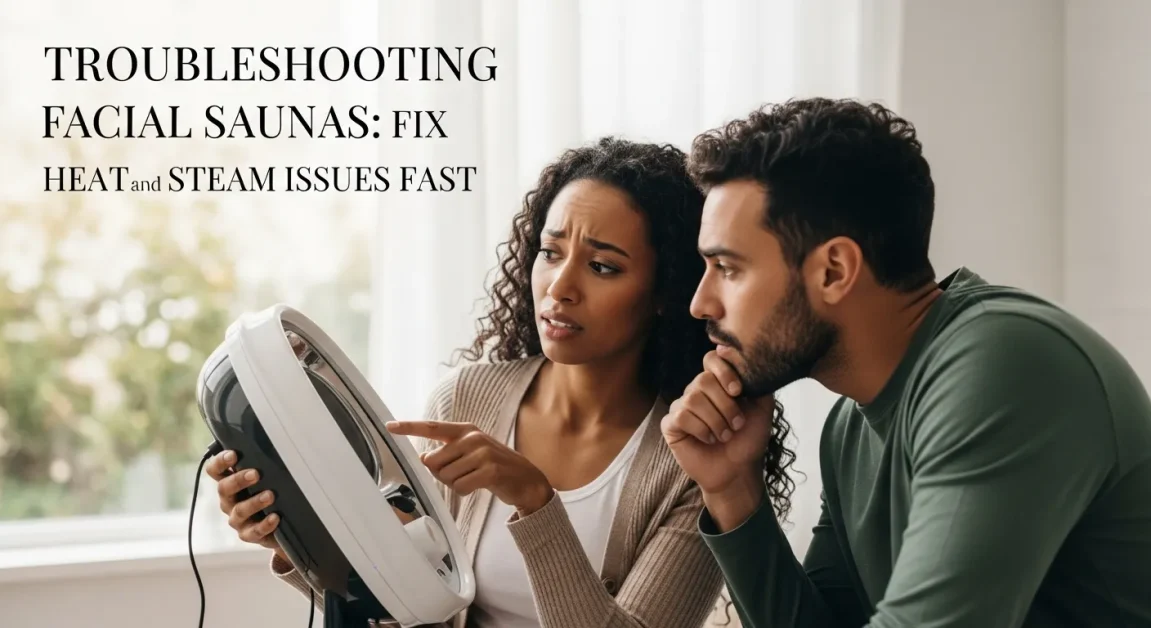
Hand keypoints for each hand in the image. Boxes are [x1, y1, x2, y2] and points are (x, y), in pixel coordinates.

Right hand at [205, 450, 286, 562]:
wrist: (280, 524)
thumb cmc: (270, 492)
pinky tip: (275, 517)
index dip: (220, 462)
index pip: (215, 470)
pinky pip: (254, 531)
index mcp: (229, 483)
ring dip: (254, 502)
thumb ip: (262, 465)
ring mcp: (237, 519)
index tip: (233, 454)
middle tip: (255, 474)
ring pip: (239, 510)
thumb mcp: (266, 478)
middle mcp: (229, 500)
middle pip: (224, 488)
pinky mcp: (249, 534)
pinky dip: (265, 524)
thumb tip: (272, 445)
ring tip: (270, 495)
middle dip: (238, 480)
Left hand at [386, 421, 554, 515]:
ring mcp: (482, 453)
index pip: (431, 427)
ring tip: (474, 479)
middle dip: (443, 474)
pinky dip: (466, 491)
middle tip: (463, 474)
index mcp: (466, 430)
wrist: (527, 479)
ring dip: (456, 484)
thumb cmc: (494, 466)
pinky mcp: (489, 470)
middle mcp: (473, 437)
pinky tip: (479, 486)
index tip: (389, 426)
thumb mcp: (471, 453)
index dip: (409, 427)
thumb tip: (424, 457)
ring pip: (446, 476)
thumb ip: (447, 453)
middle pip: (434, 461)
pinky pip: (460, 486)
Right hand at [663, 351, 773, 522]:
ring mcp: (682, 406)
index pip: (711, 359)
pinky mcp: (671, 425)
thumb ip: (754, 379)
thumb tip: (731, 351)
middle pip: (703, 380)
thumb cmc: (749, 439)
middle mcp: (697, 391)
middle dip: (725, 405)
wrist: (739, 471)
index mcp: (717, 383)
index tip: (738, 392)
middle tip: (737, 424)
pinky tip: (708, 439)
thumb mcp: (762, 407)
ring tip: (724, 435)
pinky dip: (701, 430)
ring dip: (715, 421)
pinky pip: (681, 416)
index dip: (724, 371)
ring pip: (693, 399)